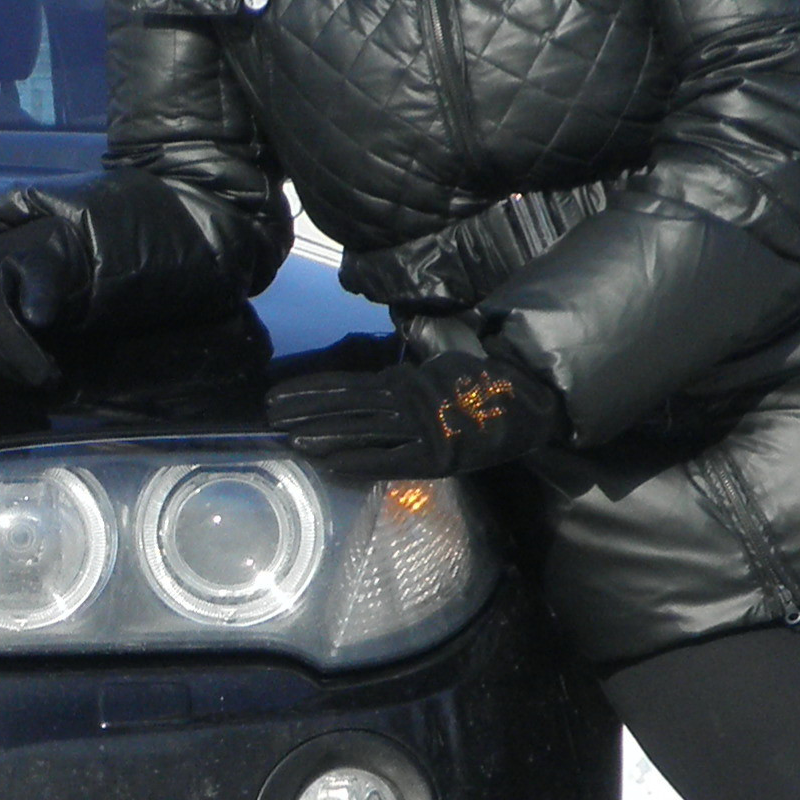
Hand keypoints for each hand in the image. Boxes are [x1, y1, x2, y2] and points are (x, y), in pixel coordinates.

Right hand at [0, 221, 83, 389]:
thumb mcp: (50, 264)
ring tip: (31, 381)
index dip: (19, 351)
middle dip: (14, 369)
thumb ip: (45, 286)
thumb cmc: (37, 266)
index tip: (45, 374)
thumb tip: (35, 318)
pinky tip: (5, 383)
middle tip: (47, 382)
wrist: (17, 264)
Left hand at [265, 353, 562, 477]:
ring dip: (322, 433)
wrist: (531, 397)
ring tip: (287, 435)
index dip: (310, 389)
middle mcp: (405, 401)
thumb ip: (413, 356)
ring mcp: (418, 428)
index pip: (346, 384)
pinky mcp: (434, 455)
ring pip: (360, 429)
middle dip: (304, 410)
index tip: (277, 394)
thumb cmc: (485, 381)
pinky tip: (327, 463)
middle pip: (344, 405)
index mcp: (403, 380)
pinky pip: (388, 460)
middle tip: (268, 413)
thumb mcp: (440, 360)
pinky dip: (357, 462)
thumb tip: (401, 336)